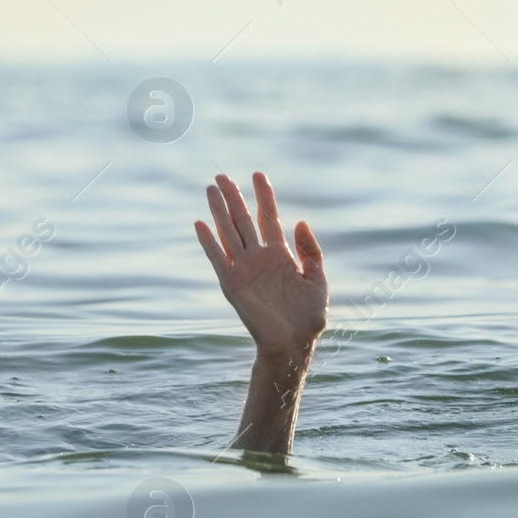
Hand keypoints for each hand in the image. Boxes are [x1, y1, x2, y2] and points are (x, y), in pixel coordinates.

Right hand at [196, 172, 326, 358]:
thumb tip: (300, 222)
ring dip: (219, 211)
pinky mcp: (232, 284)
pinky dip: (208, 242)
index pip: (268, 217)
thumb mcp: (317, 278)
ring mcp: (244, 269)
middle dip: (234, 197)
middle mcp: (259, 258)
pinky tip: (200, 223)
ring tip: (210, 188)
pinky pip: (218, 258)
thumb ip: (310, 251)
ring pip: (229, 232)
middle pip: (243, 220)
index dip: (263, 195)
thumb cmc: (308, 316)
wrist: (294, 343)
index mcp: (279, 255)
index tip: (258, 174)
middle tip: (222, 174)